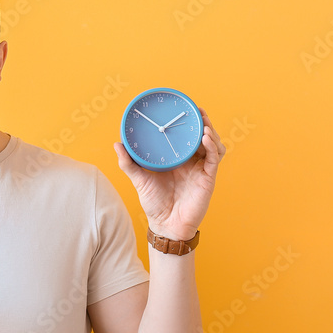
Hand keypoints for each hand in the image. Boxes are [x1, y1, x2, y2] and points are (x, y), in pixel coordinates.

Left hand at [113, 109, 224, 240]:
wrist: (165, 225)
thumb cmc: (154, 204)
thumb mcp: (139, 179)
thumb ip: (129, 163)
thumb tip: (117, 144)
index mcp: (177, 159)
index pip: (185, 137)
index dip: (187, 122)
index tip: (184, 107)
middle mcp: (191, 162)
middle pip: (202, 137)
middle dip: (202, 121)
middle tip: (196, 109)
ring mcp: (201, 169)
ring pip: (212, 144)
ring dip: (209, 131)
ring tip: (203, 121)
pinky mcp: (208, 178)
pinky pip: (214, 158)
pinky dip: (212, 146)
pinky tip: (205, 137)